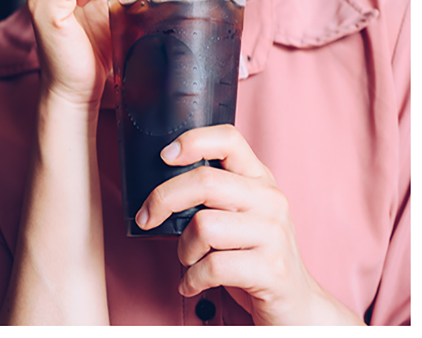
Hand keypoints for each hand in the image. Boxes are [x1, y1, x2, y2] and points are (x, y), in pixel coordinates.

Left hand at [136, 125, 363, 324]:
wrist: (296, 304)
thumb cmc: (253, 257)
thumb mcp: (237, 216)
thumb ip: (210, 196)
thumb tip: (157, 188)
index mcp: (259, 180)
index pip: (229, 140)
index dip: (192, 142)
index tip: (165, 157)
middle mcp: (270, 201)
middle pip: (204, 182)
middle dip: (163, 200)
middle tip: (147, 218)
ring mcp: (274, 234)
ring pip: (203, 226)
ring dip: (183, 250)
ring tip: (190, 262)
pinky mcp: (271, 269)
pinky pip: (212, 266)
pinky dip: (192, 279)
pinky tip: (193, 284)